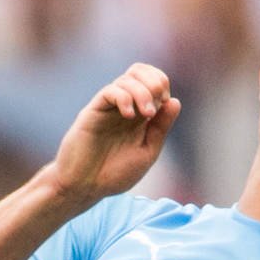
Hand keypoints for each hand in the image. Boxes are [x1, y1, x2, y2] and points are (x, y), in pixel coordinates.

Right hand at [48, 64, 180, 204]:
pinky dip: (124, 98)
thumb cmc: (114, 174)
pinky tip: (129, 116)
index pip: (153, 81)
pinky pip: (109, 92)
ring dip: (142, 92)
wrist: (85, 187)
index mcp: (140, 114)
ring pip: (126, 80)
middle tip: (157, 103)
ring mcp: (107, 108)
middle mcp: (123, 106)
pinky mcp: (93, 111)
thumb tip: (175, 101)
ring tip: (147, 114)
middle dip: (154, 81)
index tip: (164, 105)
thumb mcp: (147, 152)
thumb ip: (161, 128)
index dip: (162, 85)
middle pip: (139, 71)